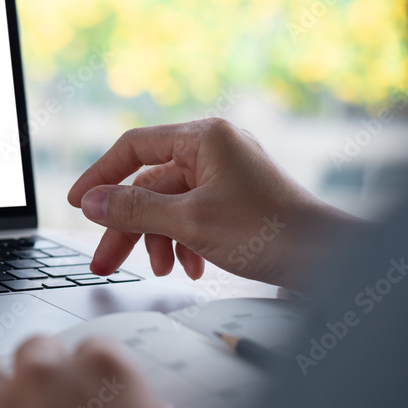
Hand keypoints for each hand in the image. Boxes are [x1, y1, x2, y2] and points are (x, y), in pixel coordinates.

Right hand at [67, 118, 362, 289]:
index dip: (99, 176)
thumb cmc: (270, 233)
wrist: (331, 261)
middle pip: (148, 183)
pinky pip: (192, 214)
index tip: (76, 203)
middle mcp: (214, 148)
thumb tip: (90, 202)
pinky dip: (183, 242)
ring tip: (161, 270)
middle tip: (104, 260)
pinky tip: (189, 267)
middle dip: (126, 226)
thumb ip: (133, 210)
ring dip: (158, 239)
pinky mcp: (235, 199)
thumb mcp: (188, 223)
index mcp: (203, 137)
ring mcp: (226, 173)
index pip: (133, 147)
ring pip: (169, 204)